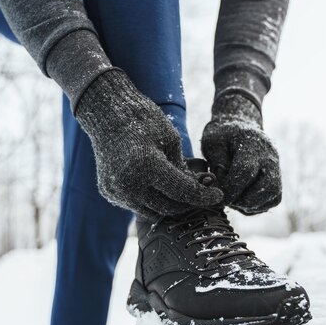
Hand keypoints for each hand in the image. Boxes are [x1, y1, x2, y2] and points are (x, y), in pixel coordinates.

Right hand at [75, 69, 222, 218]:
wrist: (107, 112)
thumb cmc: (143, 120)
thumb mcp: (171, 140)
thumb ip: (183, 171)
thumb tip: (198, 193)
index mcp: (147, 166)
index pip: (184, 192)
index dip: (204, 196)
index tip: (218, 195)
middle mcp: (129, 184)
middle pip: (170, 208)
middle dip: (189, 203)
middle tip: (202, 193)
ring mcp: (117, 191)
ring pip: (154, 212)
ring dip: (170, 205)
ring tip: (182, 190)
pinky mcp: (109, 193)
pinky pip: (138, 205)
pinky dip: (152, 200)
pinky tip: (159, 186)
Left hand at [201, 94, 281, 214]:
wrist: (240, 128)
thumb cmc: (222, 137)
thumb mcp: (212, 143)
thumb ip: (216, 163)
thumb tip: (221, 185)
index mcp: (252, 144)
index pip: (245, 172)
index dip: (231, 189)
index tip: (218, 196)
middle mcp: (270, 157)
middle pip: (268, 186)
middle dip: (245, 200)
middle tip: (227, 200)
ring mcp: (277, 168)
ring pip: (273, 196)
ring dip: (251, 205)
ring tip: (233, 199)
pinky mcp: (277, 179)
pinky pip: (272, 200)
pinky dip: (256, 206)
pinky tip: (240, 200)